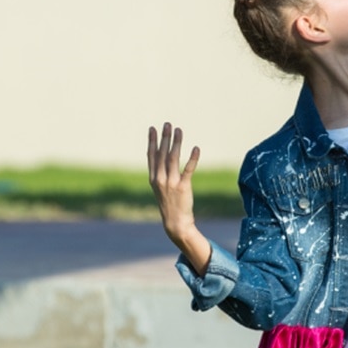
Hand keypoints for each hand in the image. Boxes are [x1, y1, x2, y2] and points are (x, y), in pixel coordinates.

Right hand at [147, 123, 203, 253]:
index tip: (152, 128)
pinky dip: (192, 158)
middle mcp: (160, 179)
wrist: (175, 223)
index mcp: (153, 178)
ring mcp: (171, 183)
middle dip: (164, 138)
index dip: (151, 141)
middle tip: (167, 124)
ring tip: (179, 130)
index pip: (151, 156)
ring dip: (176, 143)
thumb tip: (161, 157)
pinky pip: (188, 170)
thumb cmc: (169, 204)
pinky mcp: (183, 187)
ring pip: (173, 159)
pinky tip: (196, 148)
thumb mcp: (159, 188)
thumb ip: (159, 173)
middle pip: (162, 154)